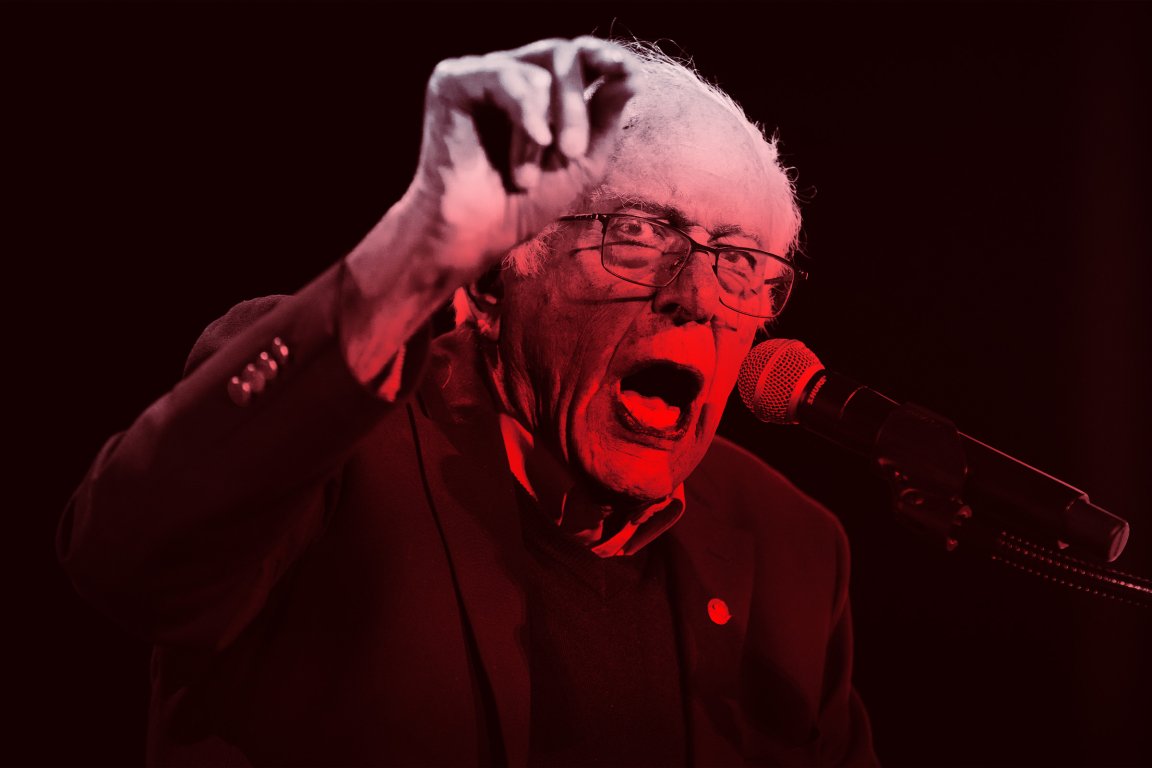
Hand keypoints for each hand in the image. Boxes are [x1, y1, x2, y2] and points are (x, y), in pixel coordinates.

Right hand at [340, 37, 637, 385]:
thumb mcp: (583, 161)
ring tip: (526, 176)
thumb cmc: (525, 204)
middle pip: (562, 54)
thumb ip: (606, 116)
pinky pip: (505, 75)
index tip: (629, 73)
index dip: (606, 56)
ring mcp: (482, 75)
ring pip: (538, 72)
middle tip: (573, 153)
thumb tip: (633, 73)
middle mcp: (512, 74)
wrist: (476, 234)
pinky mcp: (453, 80)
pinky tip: (536, 140)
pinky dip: (526, 110)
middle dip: (576, 107)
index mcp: (542, 90)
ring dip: (545, 128)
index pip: (579, 55)